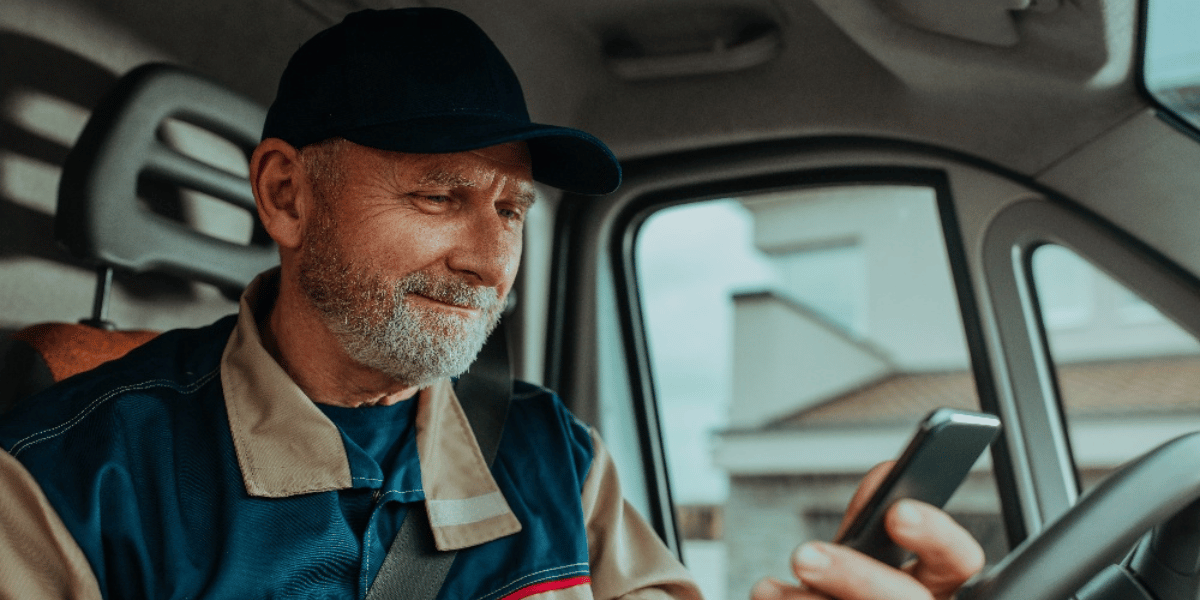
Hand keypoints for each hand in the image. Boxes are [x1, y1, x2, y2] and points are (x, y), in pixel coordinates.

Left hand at [749, 461, 984, 599]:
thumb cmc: (853, 593)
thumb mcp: (864, 555)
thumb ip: (870, 520)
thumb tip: (886, 473)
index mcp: (936, 587)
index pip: (959, 560)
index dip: (935, 536)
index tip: (897, 513)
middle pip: (904, 598)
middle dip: (854, 575)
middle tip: (804, 555)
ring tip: (767, 589)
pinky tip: (766, 599)